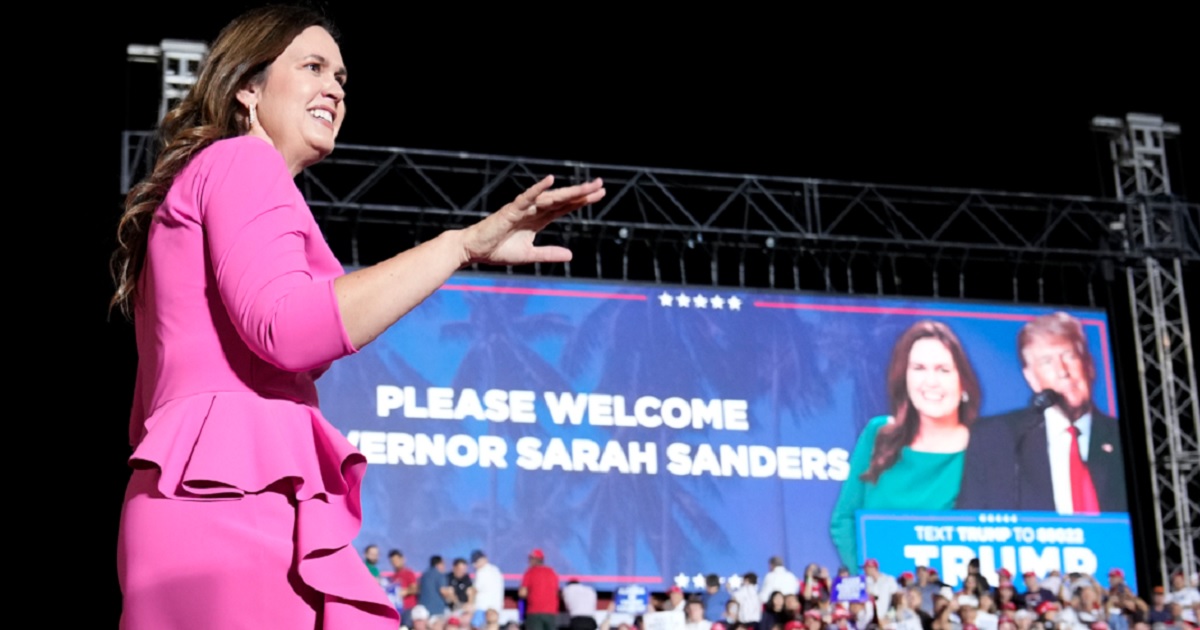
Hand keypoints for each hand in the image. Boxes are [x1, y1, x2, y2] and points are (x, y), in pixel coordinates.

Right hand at [460, 175, 604, 265]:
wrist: (474, 251)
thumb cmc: (498, 250)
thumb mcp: (529, 255)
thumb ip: (549, 254)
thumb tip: (570, 255)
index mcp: (538, 219)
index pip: (564, 207)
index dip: (581, 201)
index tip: (599, 194)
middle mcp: (534, 210)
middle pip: (562, 199)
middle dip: (582, 193)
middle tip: (601, 185)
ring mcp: (523, 209)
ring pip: (550, 197)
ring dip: (568, 191)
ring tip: (586, 186)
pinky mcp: (510, 210)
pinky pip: (526, 198)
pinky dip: (537, 189)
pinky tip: (550, 180)